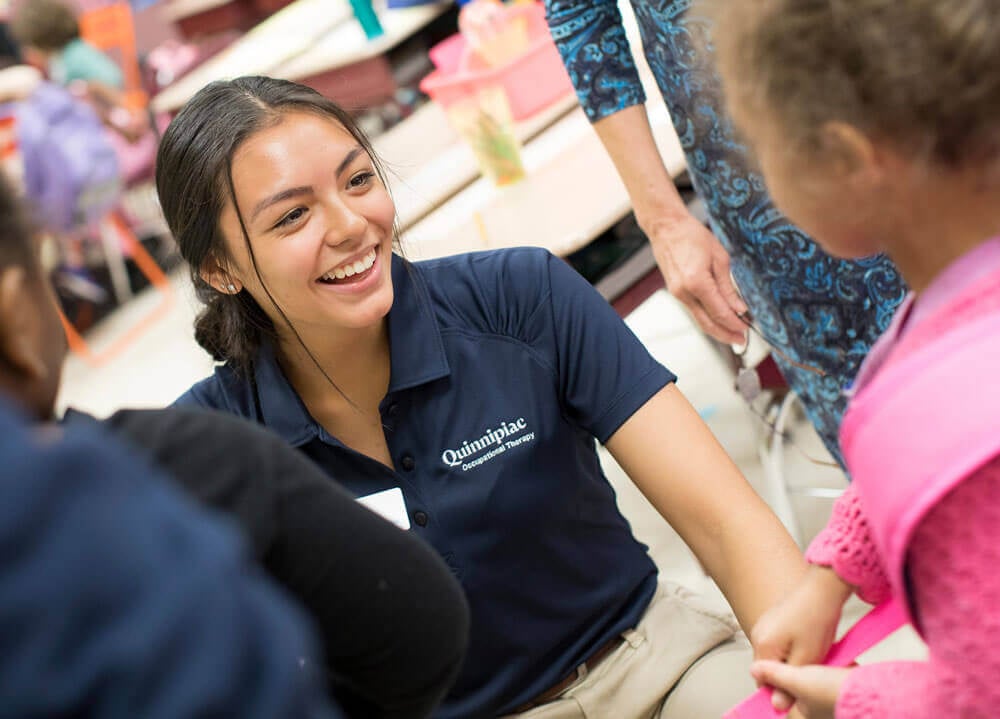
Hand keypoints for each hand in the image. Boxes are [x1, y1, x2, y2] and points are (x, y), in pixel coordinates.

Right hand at [642, 210, 747, 343]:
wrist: (666, 228)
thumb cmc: (692, 235)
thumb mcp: (719, 258)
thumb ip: (728, 287)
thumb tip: (739, 308)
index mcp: (696, 282)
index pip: (720, 311)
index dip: (735, 323)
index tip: (747, 330)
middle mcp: (684, 292)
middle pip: (707, 323)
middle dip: (725, 335)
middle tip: (741, 341)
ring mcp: (677, 294)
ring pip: (699, 320)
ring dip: (717, 329)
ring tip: (733, 334)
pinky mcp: (676, 292)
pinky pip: (694, 311)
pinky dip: (707, 318)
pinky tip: (719, 319)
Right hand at [750, 566, 852, 708]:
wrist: (824, 587)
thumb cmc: (816, 618)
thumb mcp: (807, 658)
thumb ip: (789, 682)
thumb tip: (777, 703)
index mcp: (762, 644)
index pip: (762, 680)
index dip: (780, 688)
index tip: (798, 689)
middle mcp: (758, 633)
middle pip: (767, 667)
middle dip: (787, 672)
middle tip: (809, 669)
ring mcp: (765, 624)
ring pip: (775, 655)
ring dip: (790, 660)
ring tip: (811, 653)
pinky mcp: (774, 618)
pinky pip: (779, 642)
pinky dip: (791, 647)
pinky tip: (808, 641)